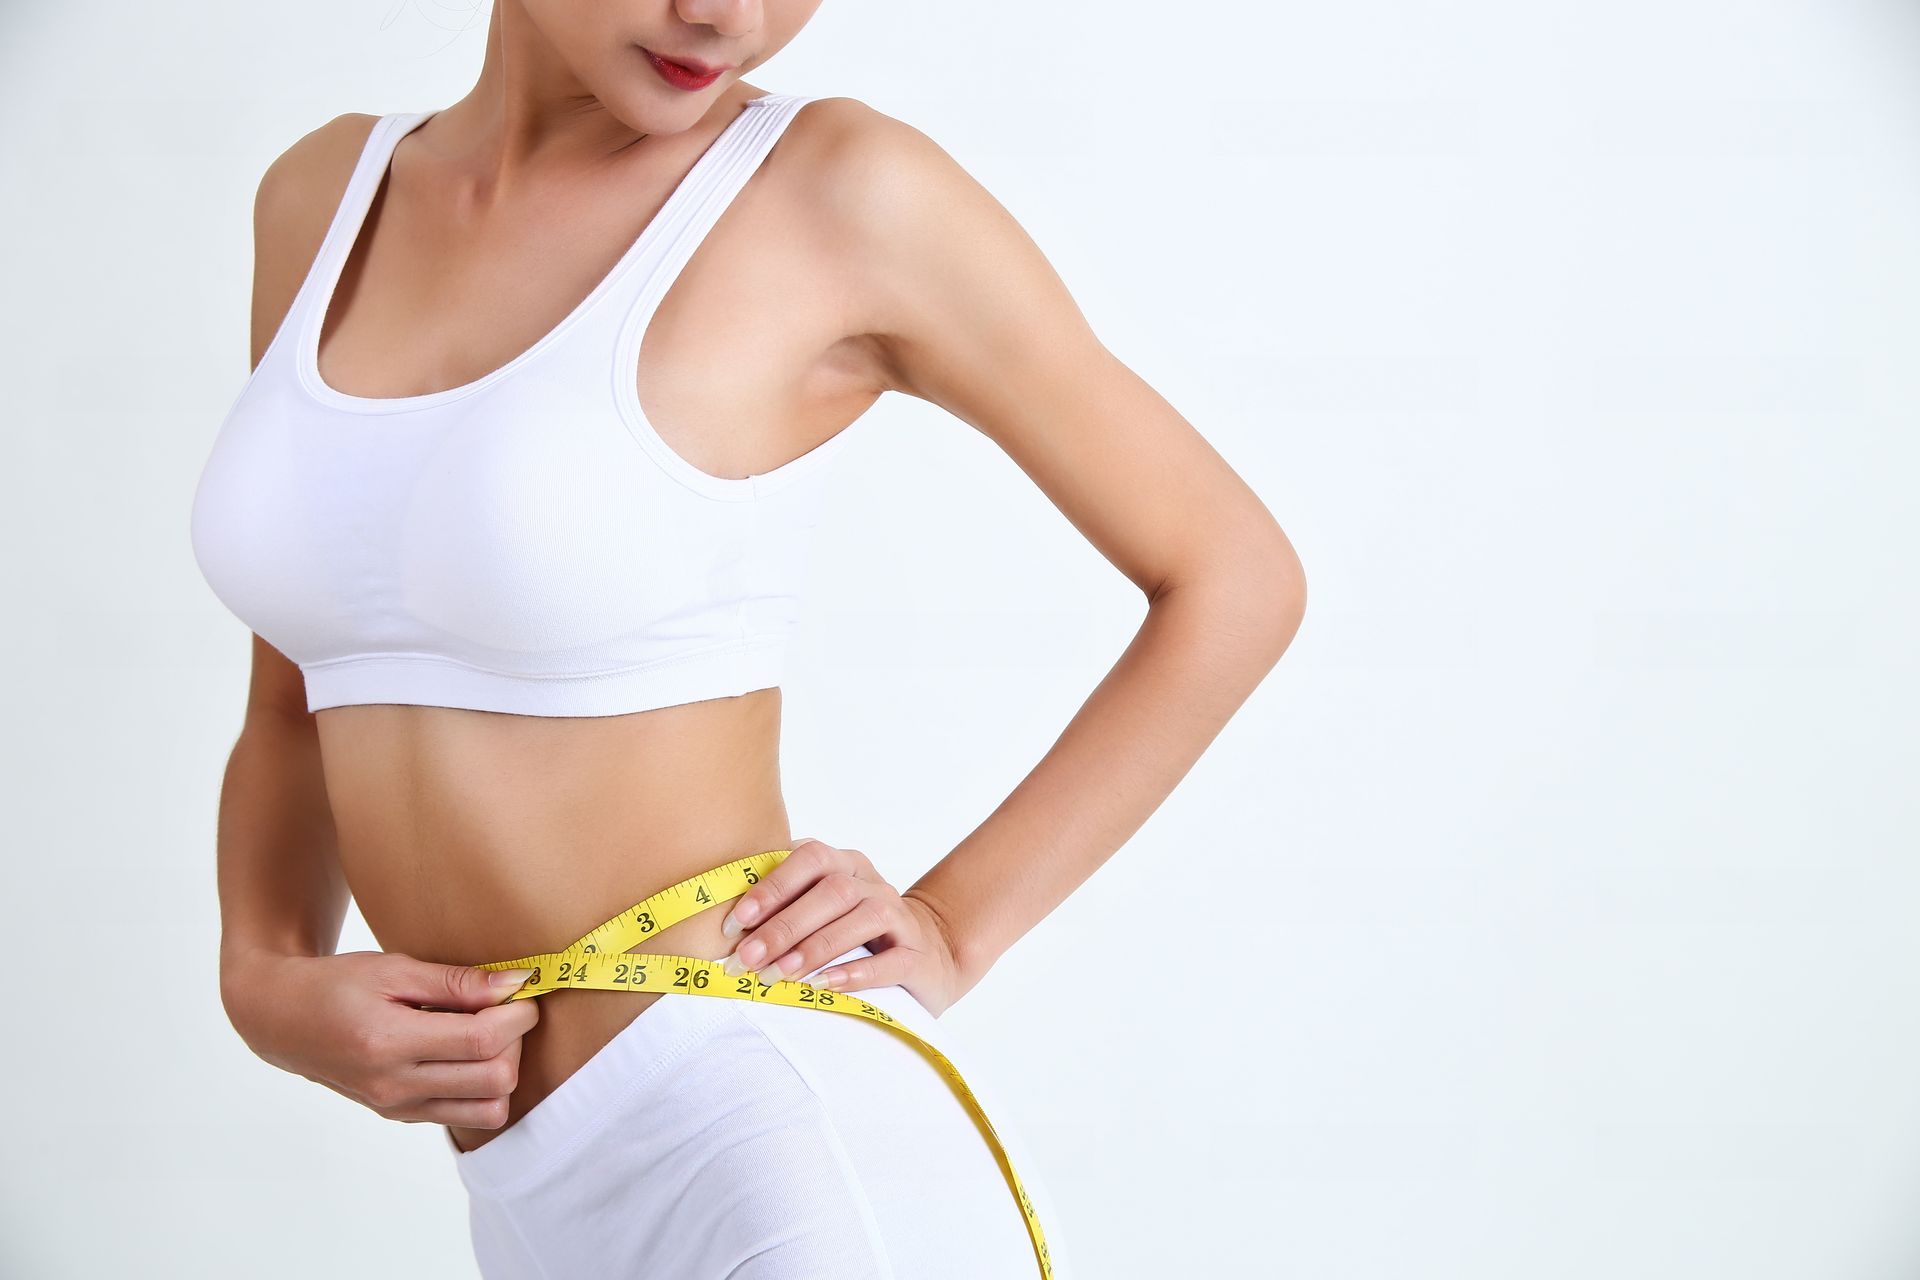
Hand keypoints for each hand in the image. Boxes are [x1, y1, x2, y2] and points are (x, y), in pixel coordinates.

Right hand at [220, 948, 538, 1128]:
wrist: (282, 1019)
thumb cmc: (334, 984)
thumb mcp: (393, 968)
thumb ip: (456, 982)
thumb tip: (515, 984)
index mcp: (389, 1043)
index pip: (482, 1041)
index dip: (518, 1015)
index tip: (522, 991)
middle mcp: (394, 1086)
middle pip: (494, 1079)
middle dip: (515, 1041)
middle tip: (504, 1009)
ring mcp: (397, 1107)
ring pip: (488, 1110)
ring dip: (503, 1070)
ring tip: (487, 1034)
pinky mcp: (400, 1116)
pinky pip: (464, 1116)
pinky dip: (481, 1088)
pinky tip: (466, 1053)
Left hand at [719, 838, 968, 1016]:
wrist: (928, 953)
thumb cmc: (854, 933)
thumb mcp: (820, 910)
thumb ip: (784, 903)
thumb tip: (725, 923)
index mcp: (846, 864)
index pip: (809, 858)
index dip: (771, 887)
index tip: (734, 924)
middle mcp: (873, 884)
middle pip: (832, 891)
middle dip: (784, 925)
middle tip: (746, 959)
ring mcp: (900, 918)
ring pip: (860, 919)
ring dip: (813, 948)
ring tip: (777, 975)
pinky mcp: (917, 956)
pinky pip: (890, 961)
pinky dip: (855, 972)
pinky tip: (823, 985)